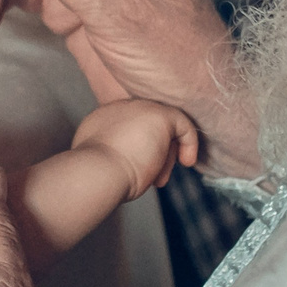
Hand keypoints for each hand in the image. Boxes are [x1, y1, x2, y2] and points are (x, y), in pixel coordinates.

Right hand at [72, 100, 199, 199]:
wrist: (97, 173)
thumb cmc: (97, 177)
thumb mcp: (101, 162)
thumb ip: (114, 154)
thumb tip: (131, 161)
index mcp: (102, 119)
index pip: (128, 128)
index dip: (137, 149)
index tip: (139, 170)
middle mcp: (119, 108)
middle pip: (146, 127)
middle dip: (153, 153)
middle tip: (153, 176)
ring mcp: (139, 108)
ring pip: (164, 129)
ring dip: (165, 157)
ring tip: (158, 178)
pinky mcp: (159, 114)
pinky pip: (182, 124)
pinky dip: (189, 143)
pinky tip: (187, 161)